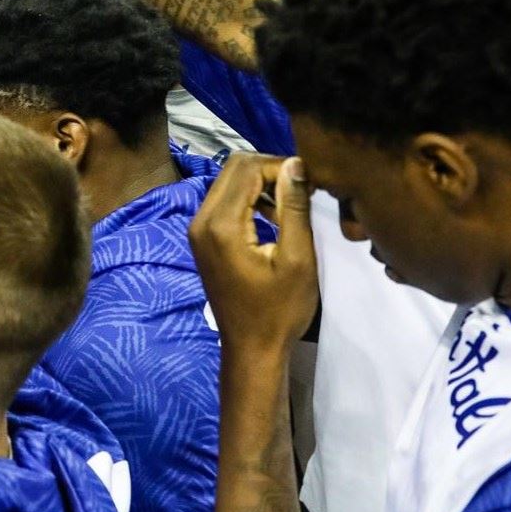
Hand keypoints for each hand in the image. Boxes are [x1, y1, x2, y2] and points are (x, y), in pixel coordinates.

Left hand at [188, 154, 316, 353]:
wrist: (251, 348)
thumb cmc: (279, 310)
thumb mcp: (297, 259)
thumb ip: (294, 208)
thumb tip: (296, 163)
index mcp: (220, 224)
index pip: (247, 167)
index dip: (282, 166)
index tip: (312, 182)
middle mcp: (201, 220)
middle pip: (234, 168)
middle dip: (271, 170)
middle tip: (305, 189)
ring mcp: (198, 229)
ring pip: (229, 182)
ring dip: (262, 183)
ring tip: (295, 202)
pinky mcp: (203, 238)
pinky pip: (225, 201)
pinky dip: (250, 198)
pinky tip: (276, 215)